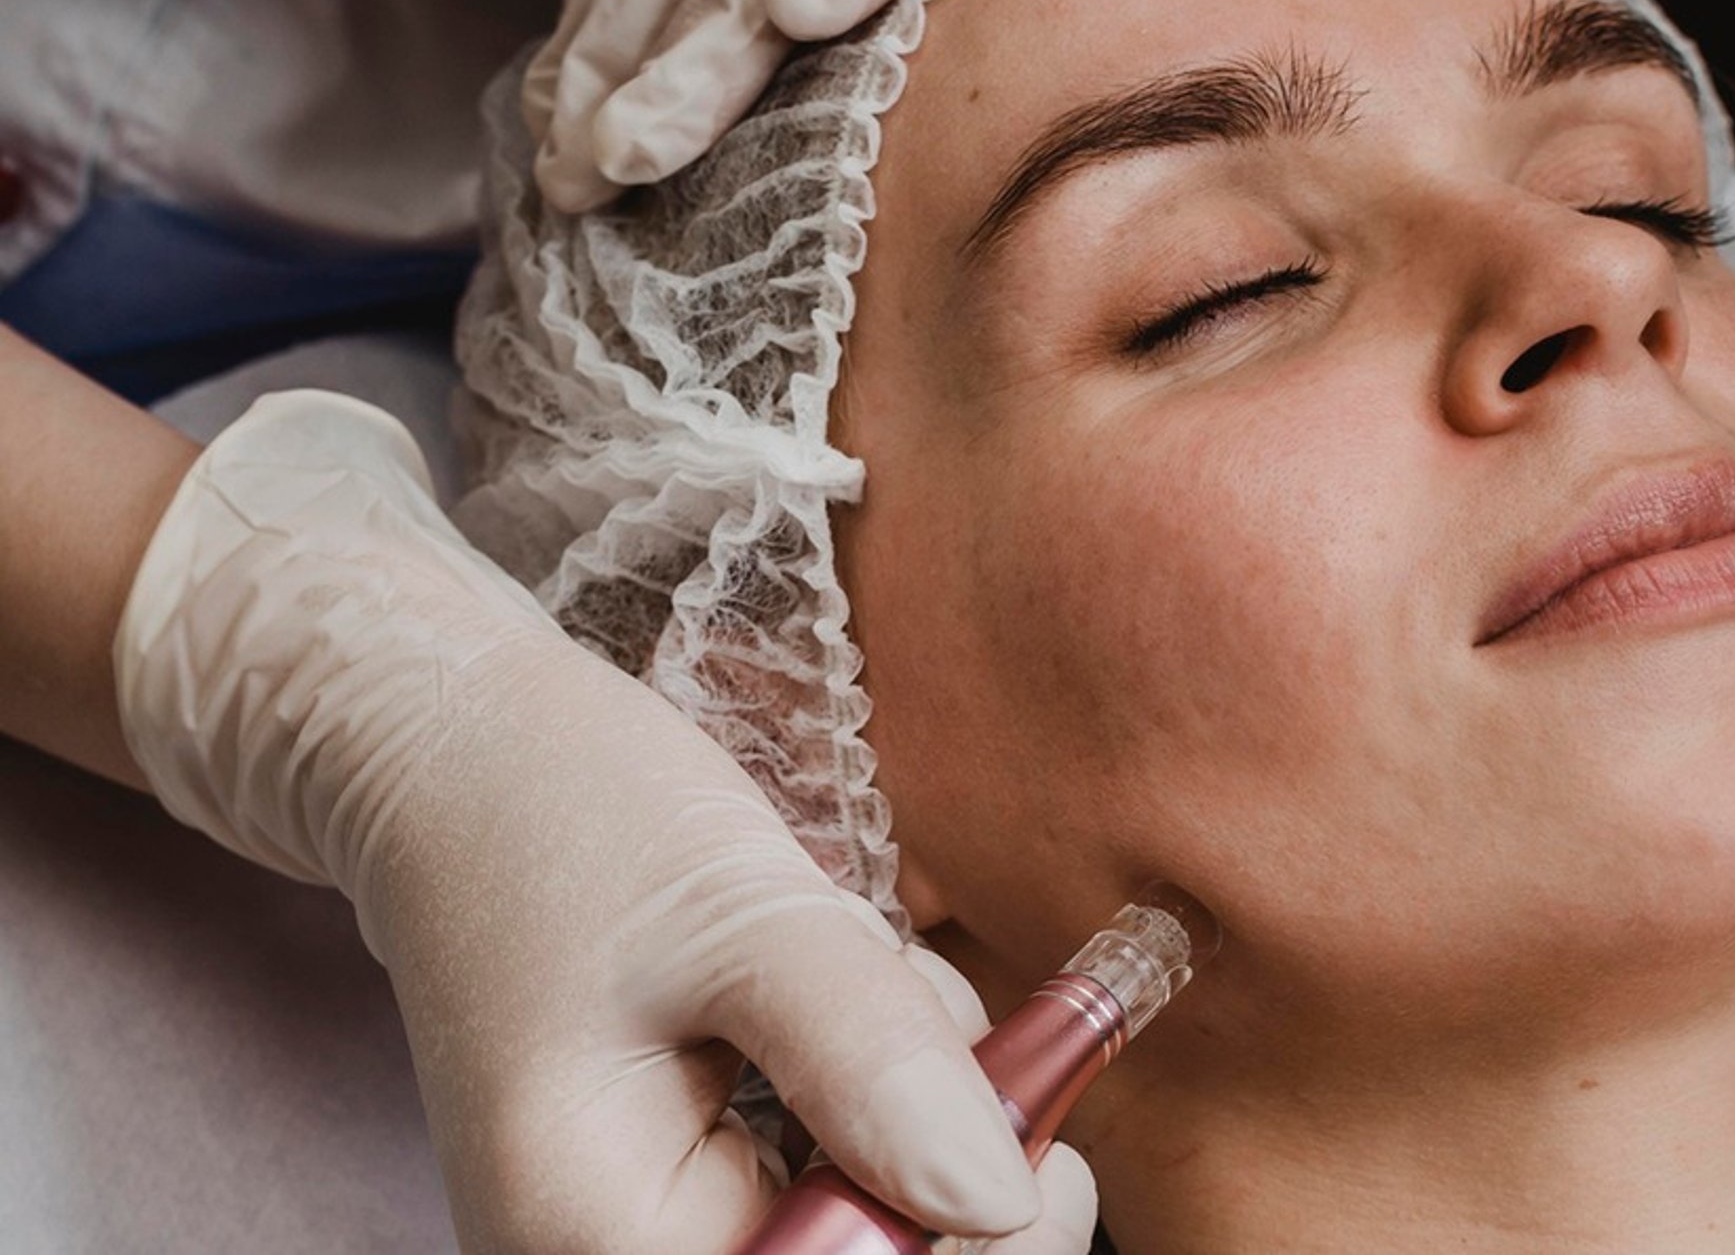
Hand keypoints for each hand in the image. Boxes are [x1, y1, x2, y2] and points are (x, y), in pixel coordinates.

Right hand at [114, 391, 1093, 1251]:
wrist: (461, 761)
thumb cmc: (566, 813)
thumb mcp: (736, 913)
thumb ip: (869, 1059)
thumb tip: (1002, 1204)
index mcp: (596, 1238)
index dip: (958, 1254)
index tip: (1042, 1160)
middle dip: (941, 1173)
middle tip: (975, 1044)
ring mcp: (642, 1223)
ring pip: (854, 1224)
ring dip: (913, 1115)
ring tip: (870, 979)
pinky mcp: (678, 1175)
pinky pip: (821, 1174)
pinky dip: (872, 1091)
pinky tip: (842, 993)